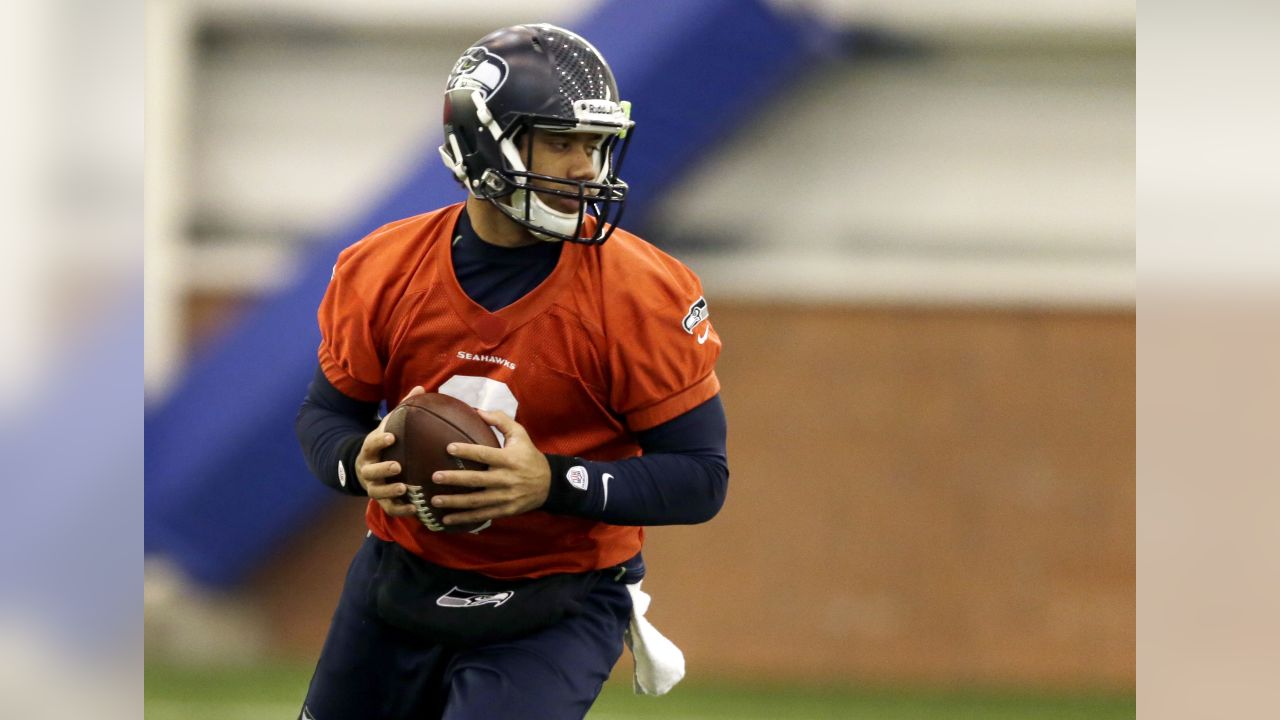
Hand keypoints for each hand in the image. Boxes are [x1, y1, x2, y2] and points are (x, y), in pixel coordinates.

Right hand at [355, 385, 424, 517]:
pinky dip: (401, 509)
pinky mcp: (382, 501)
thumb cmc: (385, 444)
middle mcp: (368, 469)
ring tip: (405, 488)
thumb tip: (421, 387)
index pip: (371, 443)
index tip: (391, 436)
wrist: (366, 467)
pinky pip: (390, 508)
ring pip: (378, 491)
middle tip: (397, 466)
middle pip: (371, 471)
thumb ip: (403, 409)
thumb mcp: (389, 426)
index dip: (379, 440)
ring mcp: (373, 487)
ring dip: (390, 491)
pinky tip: (415, 508)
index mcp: (369, 450)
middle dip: (383, 469)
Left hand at [430, 410, 551, 526]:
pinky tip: (447, 519)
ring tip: (435, 500)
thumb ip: (500, 420)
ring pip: (476, 501)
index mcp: (509, 459)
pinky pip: (482, 515)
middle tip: (435, 477)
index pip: (485, 454)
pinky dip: (464, 518)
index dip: (467, 451)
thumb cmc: (529, 456)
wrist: (549, 484)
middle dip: (454, 479)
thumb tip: (477, 410)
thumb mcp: (520, 434)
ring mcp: (505, 497)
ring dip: (454, 502)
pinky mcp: (505, 510)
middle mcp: (506, 479)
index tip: (448, 448)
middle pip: (477, 480)